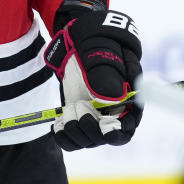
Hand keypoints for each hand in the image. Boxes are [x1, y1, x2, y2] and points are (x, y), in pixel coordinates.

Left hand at [44, 11, 142, 150]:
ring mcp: (94, 118)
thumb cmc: (98, 44)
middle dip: (88, 126)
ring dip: (73, 129)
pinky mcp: (77, 119)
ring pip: (85, 140)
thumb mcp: (104, 53)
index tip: (103, 124)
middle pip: (103, 139)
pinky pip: (70, 140)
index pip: (126, 130)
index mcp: (127, 102)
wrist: (80, 43)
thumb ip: (107, 74)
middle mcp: (112, 115)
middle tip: (78, 105)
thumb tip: (110, 99)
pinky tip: (57, 122)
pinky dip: (62, 135)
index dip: (115, 133)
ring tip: (69, 108)